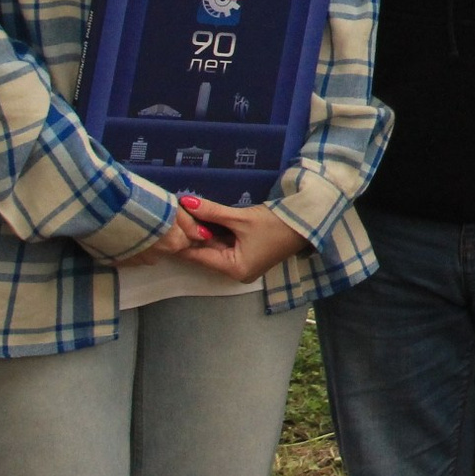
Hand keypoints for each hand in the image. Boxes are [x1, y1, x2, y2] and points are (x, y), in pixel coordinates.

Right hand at [116, 202, 208, 266]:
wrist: (101, 211)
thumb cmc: (140, 204)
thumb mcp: (169, 207)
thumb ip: (188, 221)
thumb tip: (203, 234)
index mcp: (173, 242)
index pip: (186, 239)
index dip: (184, 229)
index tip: (176, 218)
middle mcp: (157, 256)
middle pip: (168, 246)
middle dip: (166, 236)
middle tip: (155, 218)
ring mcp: (136, 261)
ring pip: (149, 251)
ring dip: (148, 242)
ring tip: (137, 224)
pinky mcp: (118, 263)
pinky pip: (130, 254)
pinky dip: (131, 246)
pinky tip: (124, 233)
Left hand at [171, 196, 313, 283]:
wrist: (308, 222)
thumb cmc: (277, 224)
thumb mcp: (241, 218)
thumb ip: (212, 212)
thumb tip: (185, 203)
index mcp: (234, 269)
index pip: (198, 256)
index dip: (182, 241)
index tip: (165, 227)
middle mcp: (236, 272)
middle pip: (206, 253)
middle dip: (192, 235)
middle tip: (175, 217)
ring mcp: (243, 264)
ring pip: (215, 248)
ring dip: (204, 233)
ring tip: (186, 216)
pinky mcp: (249, 255)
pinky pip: (225, 246)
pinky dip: (216, 234)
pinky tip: (205, 220)